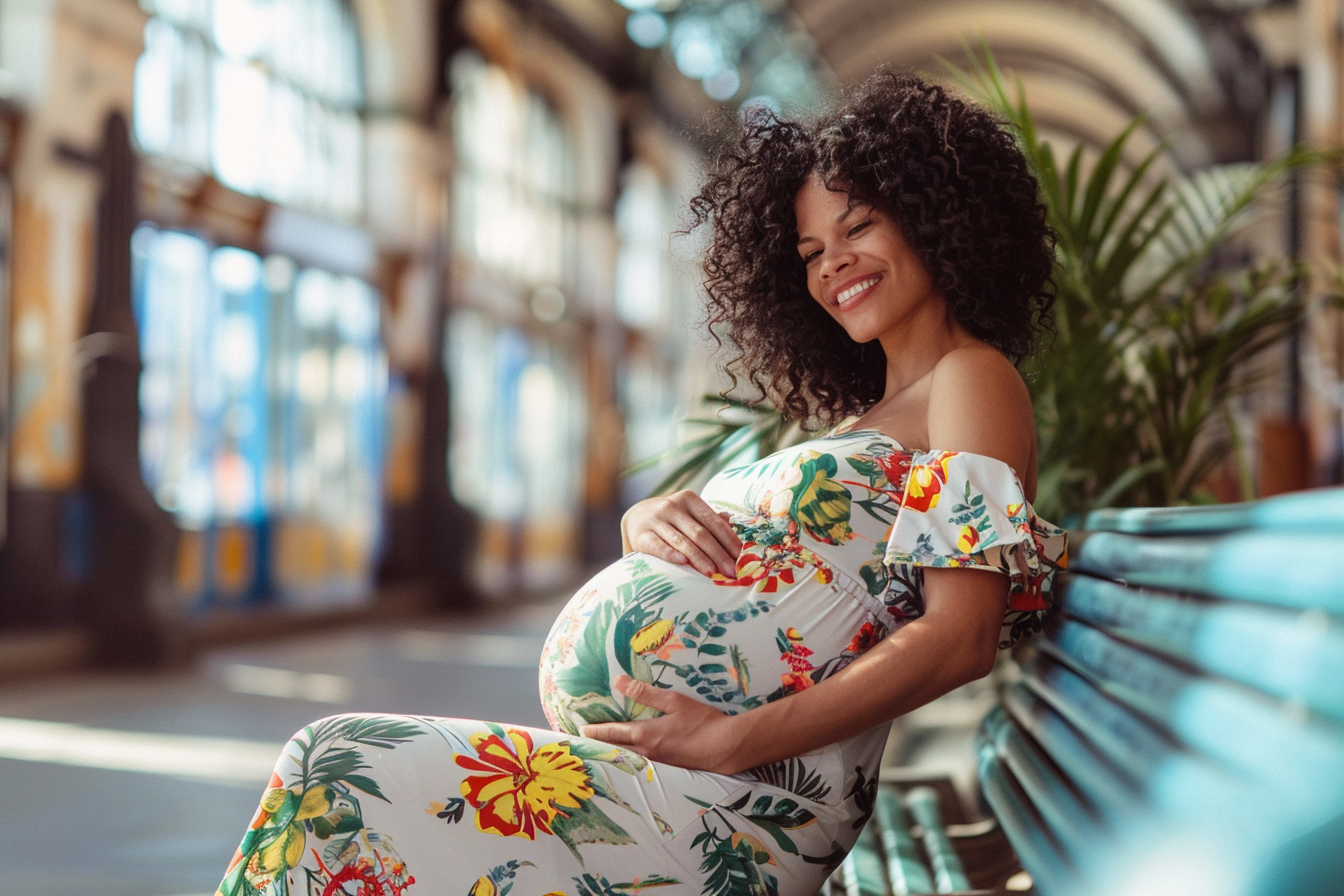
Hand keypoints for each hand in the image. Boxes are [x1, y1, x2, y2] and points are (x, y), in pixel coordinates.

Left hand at [580, 676, 745, 773]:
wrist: (725, 747)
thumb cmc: (702, 721)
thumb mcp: (674, 701)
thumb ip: (645, 692)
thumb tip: (618, 682)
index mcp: (646, 734)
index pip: (613, 732)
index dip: (596, 731)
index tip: (581, 730)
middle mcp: (647, 752)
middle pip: (615, 750)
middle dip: (598, 746)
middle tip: (584, 743)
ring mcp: (658, 764)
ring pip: (627, 760)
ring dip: (612, 754)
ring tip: (601, 750)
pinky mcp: (668, 770)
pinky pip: (641, 765)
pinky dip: (629, 761)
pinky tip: (630, 759)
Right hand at [621, 491, 742, 577]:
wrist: (636, 517)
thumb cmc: (671, 519)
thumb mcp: (689, 513)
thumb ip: (709, 519)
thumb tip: (732, 521)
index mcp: (688, 499)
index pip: (712, 521)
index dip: (728, 539)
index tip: (740, 557)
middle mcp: (671, 506)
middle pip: (700, 533)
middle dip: (718, 554)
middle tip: (730, 571)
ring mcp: (655, 520)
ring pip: (681, 541)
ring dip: (699, 558)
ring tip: (711, 573)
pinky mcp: (641, 535)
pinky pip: (658, 546)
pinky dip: (670, 554)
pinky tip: (682, 563)